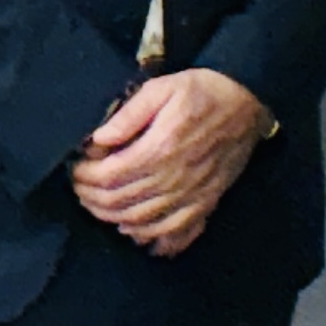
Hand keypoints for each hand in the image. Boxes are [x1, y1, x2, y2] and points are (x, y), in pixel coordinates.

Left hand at [72, 70, 272, 256]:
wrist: (250, 100)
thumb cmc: (203, 91)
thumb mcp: (162, 88)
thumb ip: (128, 114)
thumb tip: (97, 140)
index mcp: (160, 148)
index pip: (107, 176)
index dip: (83, 177)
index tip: (75, 168)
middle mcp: (174, 177)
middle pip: (118, 202)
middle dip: (90, 198)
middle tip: (80, 187)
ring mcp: (192, 193)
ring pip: (139, 221)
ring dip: (112, 218)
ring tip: (100, 205)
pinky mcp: (206, 200)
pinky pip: (174, 231)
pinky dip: (150, 237)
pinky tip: (135, 230)